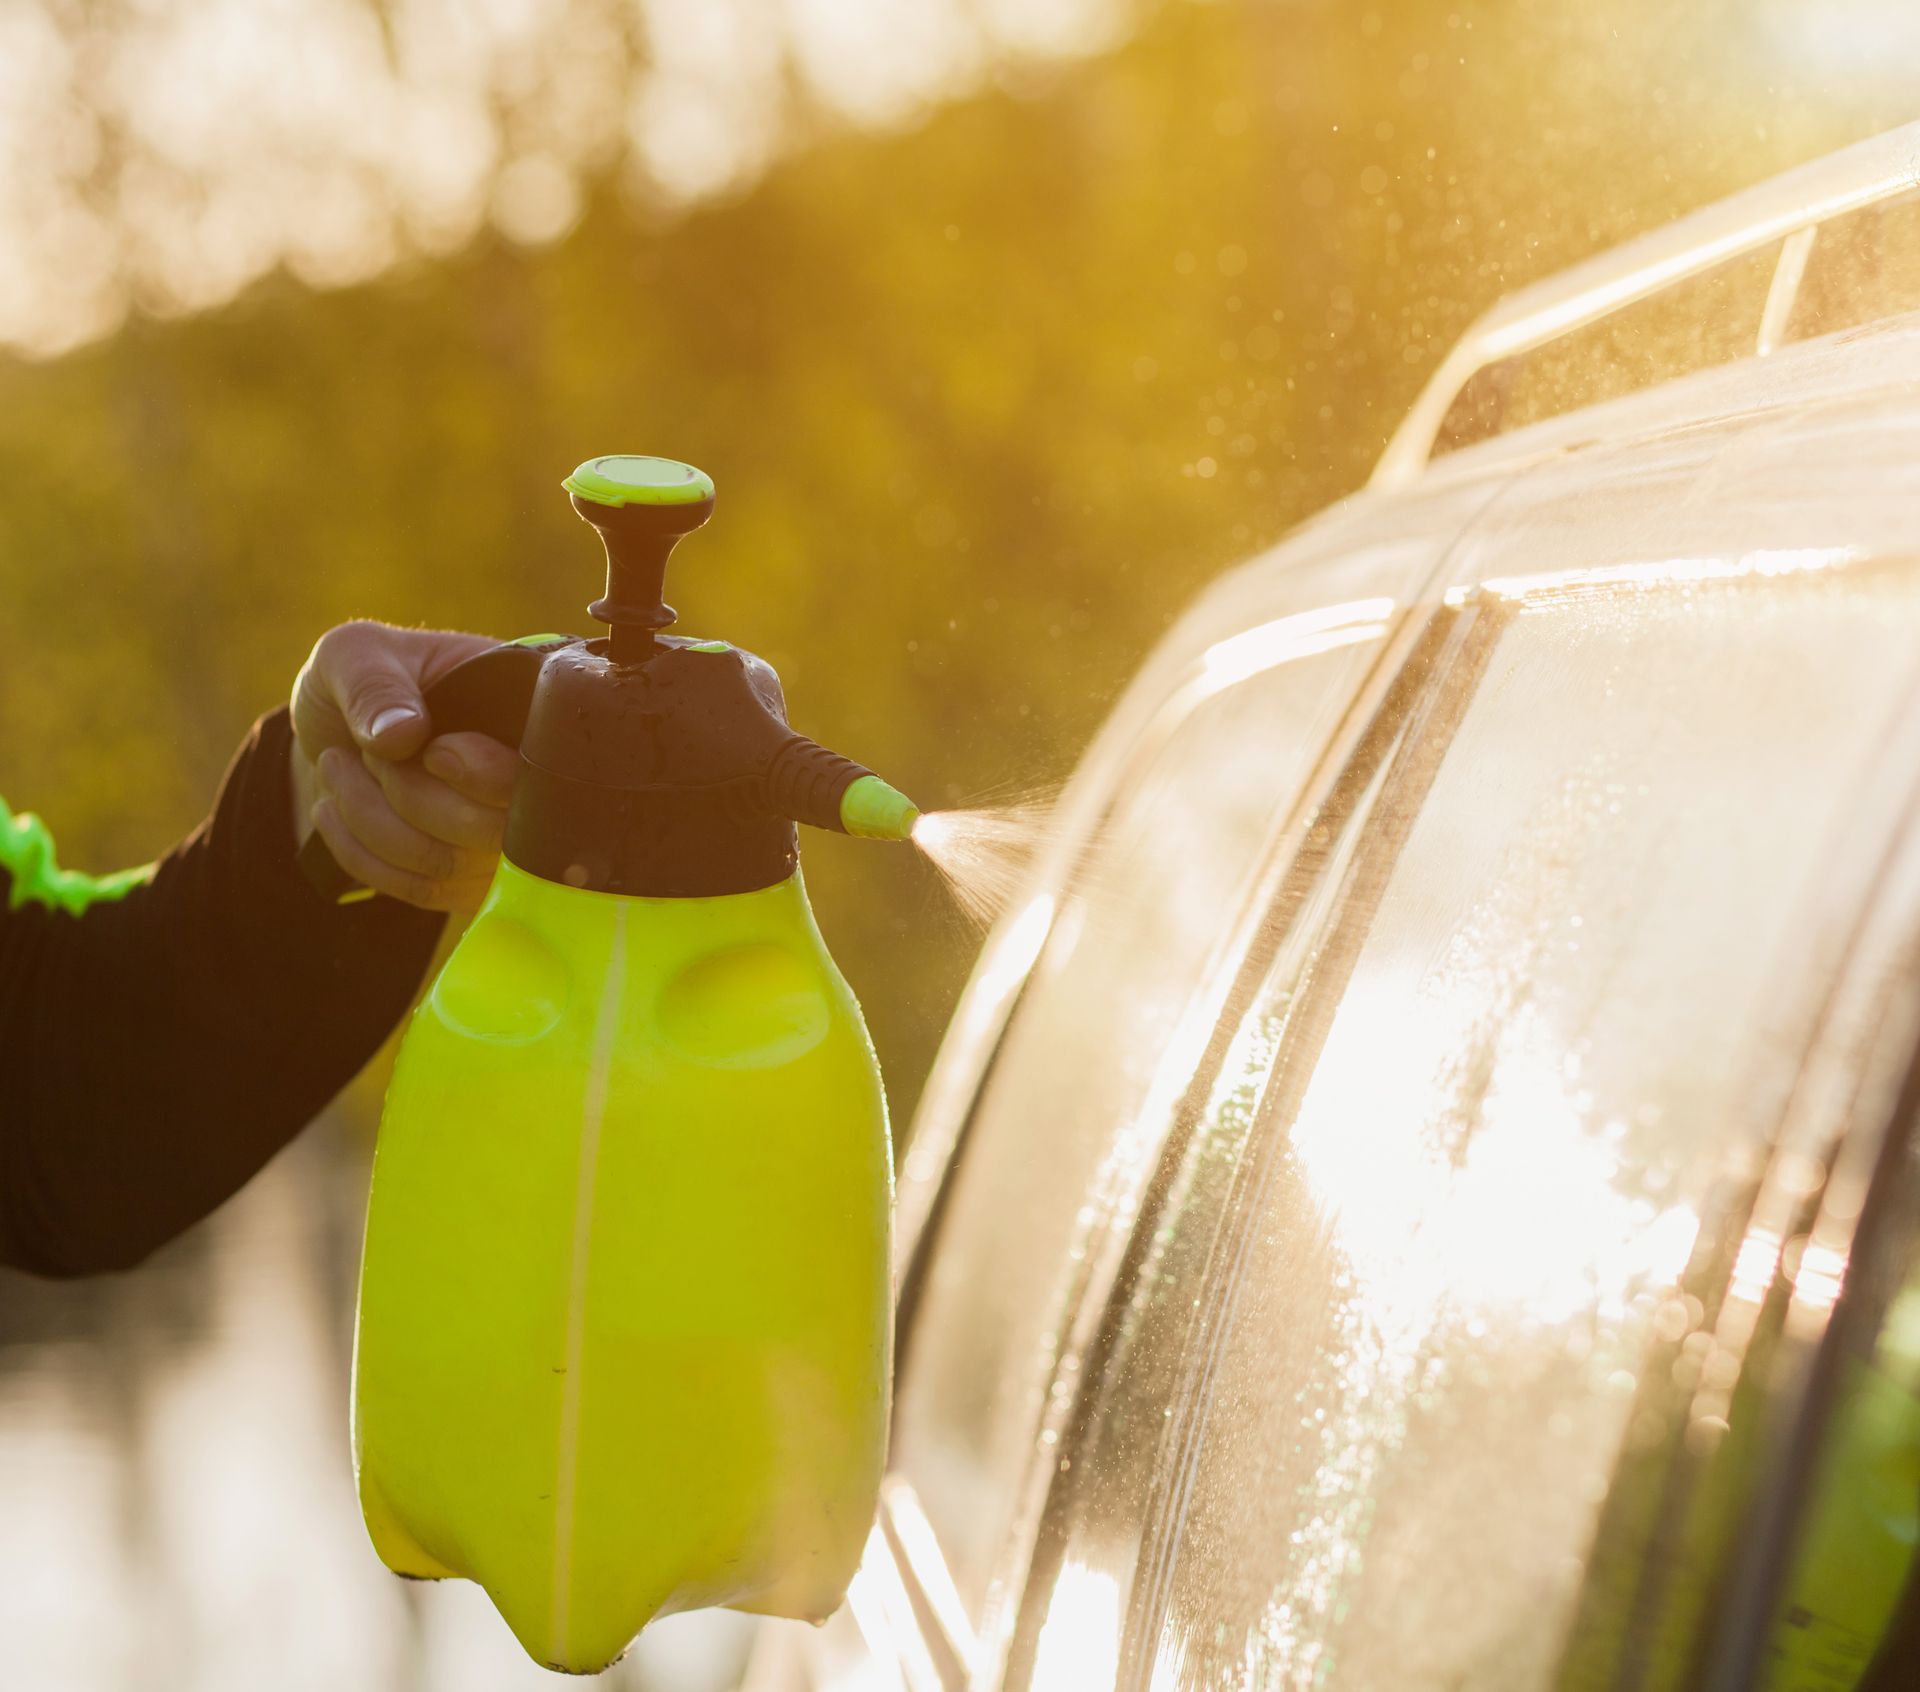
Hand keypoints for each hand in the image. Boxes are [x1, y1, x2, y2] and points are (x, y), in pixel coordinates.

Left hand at [290, 621, 520, 912]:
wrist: (337, 729)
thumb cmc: (361, 679)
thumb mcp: (354, 655)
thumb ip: (374, 686)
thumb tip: (402, 735)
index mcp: (524, 713)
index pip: (539, 772)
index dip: (487, 775)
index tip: (431, 752)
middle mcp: (525, 783)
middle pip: (496, 832)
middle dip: (411, 795)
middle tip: (367, 752)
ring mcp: (499, 839)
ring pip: (449, 864)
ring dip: (372, 819)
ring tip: (338, 768)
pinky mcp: (465, 877)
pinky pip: (423, 891)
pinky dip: (362, 855)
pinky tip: (333, 810)